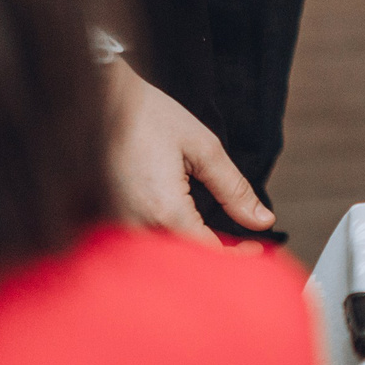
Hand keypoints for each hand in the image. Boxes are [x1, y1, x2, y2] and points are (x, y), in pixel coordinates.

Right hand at [101, 56, 274, 245]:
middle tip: (242, 244)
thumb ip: (234, 189)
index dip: (236, 258)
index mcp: (164, 211)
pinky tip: (185, 229)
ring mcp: (115, 227)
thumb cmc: (152, 117)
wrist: (101, 99)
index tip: (257, 247)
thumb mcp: (203, 147)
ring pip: (161, 257)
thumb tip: (264, 221)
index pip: (207, 255)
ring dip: (191, 254)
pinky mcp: (106, 221)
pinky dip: (168, 243)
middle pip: (183, 264)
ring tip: (218, 237)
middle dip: (215, 259)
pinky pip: (141, 244)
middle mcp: (134, 228)